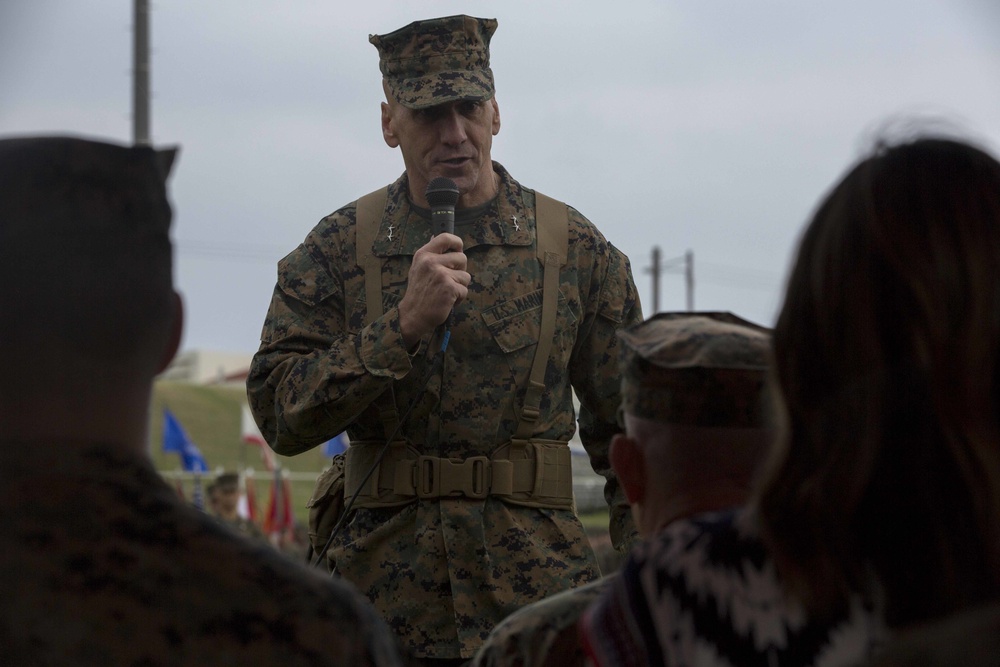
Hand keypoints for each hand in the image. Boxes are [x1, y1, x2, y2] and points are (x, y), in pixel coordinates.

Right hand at [397, 233, 469, 347]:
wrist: (414, 316)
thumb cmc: (419, 292)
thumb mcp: (418, 268)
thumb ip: (430, 254)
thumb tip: (435, 235)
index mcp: (424, 254)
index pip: (445, 237)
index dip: (457, 242)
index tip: (458, 249)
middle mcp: (431, 262)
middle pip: (462, 258)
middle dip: (460, 270)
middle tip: (450, 280)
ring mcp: (441, 274)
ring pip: (466, 276)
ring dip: (460, 286)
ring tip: (446, 292)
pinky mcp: (449, 288)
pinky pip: (465, 290)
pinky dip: (459, 298)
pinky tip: (447, 301)